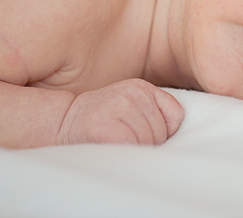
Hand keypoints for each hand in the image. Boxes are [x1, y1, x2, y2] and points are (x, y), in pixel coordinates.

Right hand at [57, 79, 183, 144]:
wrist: (62, 122)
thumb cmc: (103, 122)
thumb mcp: (132, 108)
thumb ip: (154, 113)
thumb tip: (180, 138)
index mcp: (143, 87)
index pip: (175, 116)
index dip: (161, 133)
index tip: (137, 133)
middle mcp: (134, 92)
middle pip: (162, 133)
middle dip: (147, 144)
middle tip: (122, 139)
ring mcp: (120, 106)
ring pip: (148, 142)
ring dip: (134, 150)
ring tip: (113, 142)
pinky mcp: (107, 126)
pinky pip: (132, 148)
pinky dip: (124, 154)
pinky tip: (109, 146)